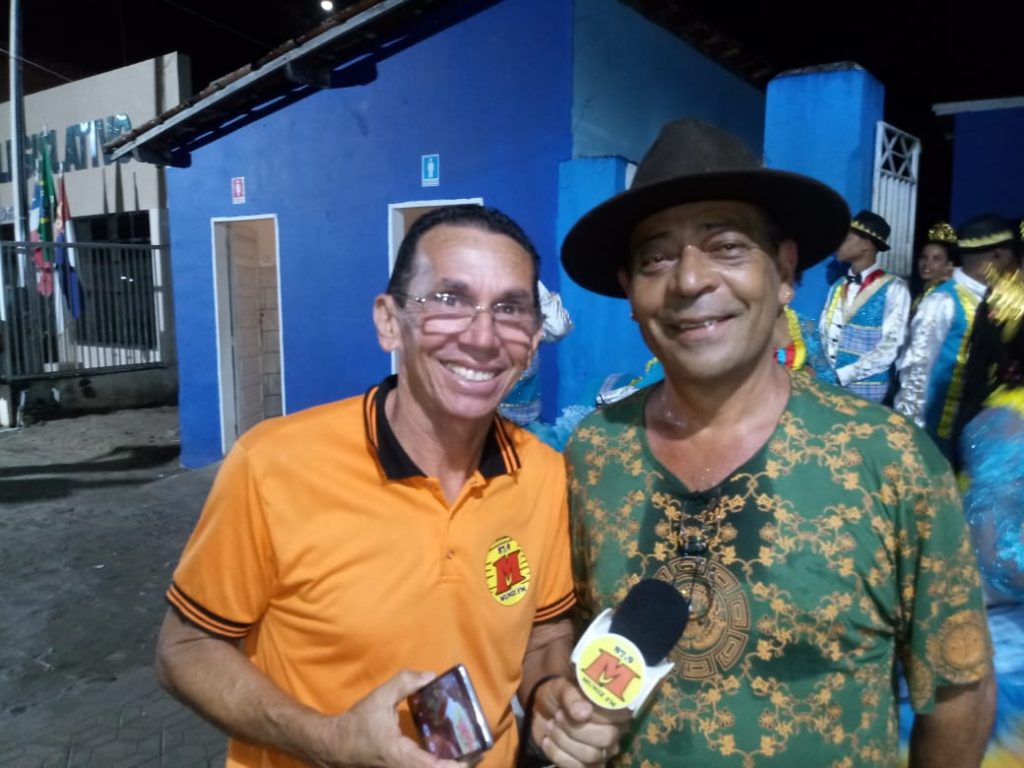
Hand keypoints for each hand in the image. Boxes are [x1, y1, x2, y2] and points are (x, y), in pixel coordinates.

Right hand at [311, 670, 461, 767]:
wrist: (334, 744)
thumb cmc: (357, 724)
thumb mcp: (379, 698)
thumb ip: (404, 683)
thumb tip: (431, 676)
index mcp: (401, 757)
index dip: (459, 764)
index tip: (476, 752)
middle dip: (461, 762)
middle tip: (477, 746)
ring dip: (450, 762)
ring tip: (468, 746)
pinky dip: (439, 761)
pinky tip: (448, 747)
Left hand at [530, 676, 630, 766]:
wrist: (542, 710)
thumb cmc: (559, 695)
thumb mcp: (563, 687)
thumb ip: (573, 697)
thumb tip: (583, 713)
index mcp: (615, 709)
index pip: (619, 716)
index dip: (597, 713)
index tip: (575, 707)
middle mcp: (615, 732)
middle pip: (606, 739)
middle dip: (576, 728)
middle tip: (558, 716)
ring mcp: (602, 752)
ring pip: (590, 755)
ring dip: (563, 739)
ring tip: (550, 725)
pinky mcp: (586, 766)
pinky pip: (576, 767)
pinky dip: (556, 753)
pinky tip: (547, 740)